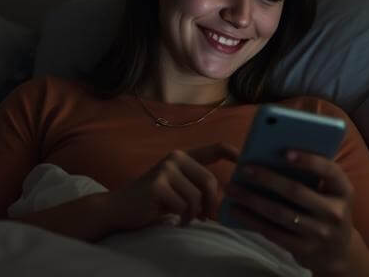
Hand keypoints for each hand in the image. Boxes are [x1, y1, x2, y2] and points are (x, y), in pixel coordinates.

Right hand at [107, 142, 238, 230]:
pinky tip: (175, 219)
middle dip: (212, 204)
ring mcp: (165, 169)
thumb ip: (199, 186)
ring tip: (186, 218)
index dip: (235, 153)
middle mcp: (175, 157)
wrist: (120, 209)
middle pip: (210, 181)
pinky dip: (183, 218)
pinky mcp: (157, 185)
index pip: (215, 148)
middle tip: (207, 217)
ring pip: (196, 196)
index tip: (248, 161)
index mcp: (184, 157)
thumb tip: (229, 198)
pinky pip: (183, 206)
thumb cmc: (154, 202)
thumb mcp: (180, 189)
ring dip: (194, 214)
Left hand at [225, 150, 354, 275]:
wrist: (338, 252)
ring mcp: (319, 233)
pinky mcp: (303, 249)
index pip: (329, 171)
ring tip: (232, 189)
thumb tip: (273, 154)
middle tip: (244, 168)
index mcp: (343, 191)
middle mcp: (334, 212)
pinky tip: (236, 210)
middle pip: (296, 191)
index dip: (308, 160)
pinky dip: (251, 220)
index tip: (285, 152)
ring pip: (279, 213)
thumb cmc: (326, 210)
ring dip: (252, 200)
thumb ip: (313, 176)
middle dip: (267, 179)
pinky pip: (272, 232)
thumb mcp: (331, 193)